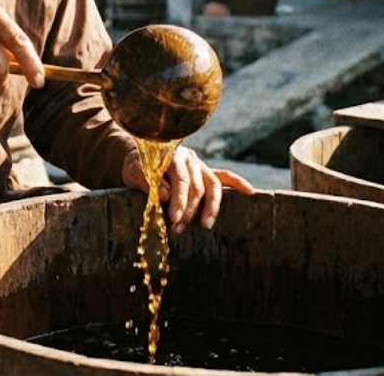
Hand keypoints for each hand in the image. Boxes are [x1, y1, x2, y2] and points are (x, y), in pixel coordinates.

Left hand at [122, 145, 254, 233]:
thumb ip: (147, 182)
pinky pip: (224, 176)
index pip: (181, 179)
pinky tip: (249, 192)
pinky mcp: (205, 170)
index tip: (175, 219)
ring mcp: (199, 164)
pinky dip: (237, 182)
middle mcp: (189, 157)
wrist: (139, 157)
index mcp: (171, 154)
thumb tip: (166, 195)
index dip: (179, 200)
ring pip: (213, 185)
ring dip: (211, 207)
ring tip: (206, 225)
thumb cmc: (136, 167)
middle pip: (197, 185)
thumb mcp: (133, 172)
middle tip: (178, 229)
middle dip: (190, 210)